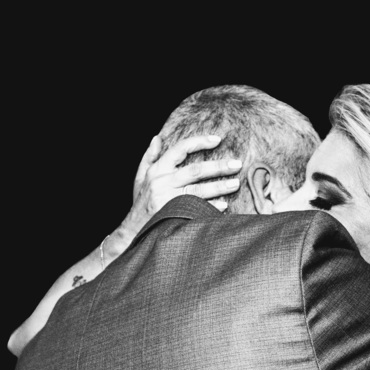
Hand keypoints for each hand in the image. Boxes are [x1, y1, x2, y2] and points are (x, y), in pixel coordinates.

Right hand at [128, 134, 242, 225]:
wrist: (132, 231)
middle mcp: (163, 182)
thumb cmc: (141, 202)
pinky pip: (196, 210)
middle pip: (195, 170)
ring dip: (219, 187)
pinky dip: (210, 208)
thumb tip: (157, 138)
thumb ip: (149, 157)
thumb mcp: (140, 178)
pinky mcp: (173, 216)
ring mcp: (168, 200)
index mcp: (157, 169)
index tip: (218, 139)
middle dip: (218, 166)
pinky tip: (224, 206)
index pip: (180, 149)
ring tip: (236, 183)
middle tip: (237, 164)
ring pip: (198, 191)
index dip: (199, 142)